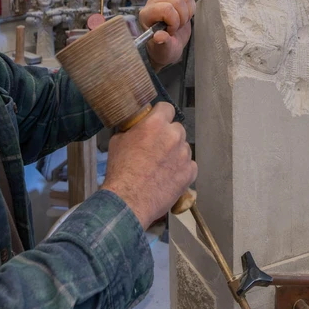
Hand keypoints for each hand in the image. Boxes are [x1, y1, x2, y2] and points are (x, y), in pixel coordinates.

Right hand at [102, 102, 195, 227]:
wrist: (129, 200)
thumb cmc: (121, 171)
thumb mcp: (118, 141)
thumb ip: (133, 130)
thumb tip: (137, 128)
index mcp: (155, 124)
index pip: (166, 108)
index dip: (160, 115)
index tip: (156, 122)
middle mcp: (173, 136)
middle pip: (176, 128)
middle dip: (168, 136)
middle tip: (156, 148)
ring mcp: (184, 154)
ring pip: (183, 147)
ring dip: (175, 153)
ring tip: (161, 167)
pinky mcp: (190, 172)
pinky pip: (189, 165)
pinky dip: (181, 169)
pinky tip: (169, 177)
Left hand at [138, 0, 195, 70]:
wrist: (169, 46)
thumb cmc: (163, 48)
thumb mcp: (163, 50)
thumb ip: (162, 43)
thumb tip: (159, 36)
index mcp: (146, 15)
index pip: (166, 9)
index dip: (174, 22)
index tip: (171, 31)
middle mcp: (153, 3)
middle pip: (177, 1)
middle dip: (181, 18)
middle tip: (176, 28)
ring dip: (186, 14)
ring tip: (179, 23)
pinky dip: (190, 9)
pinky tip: (183, 17)